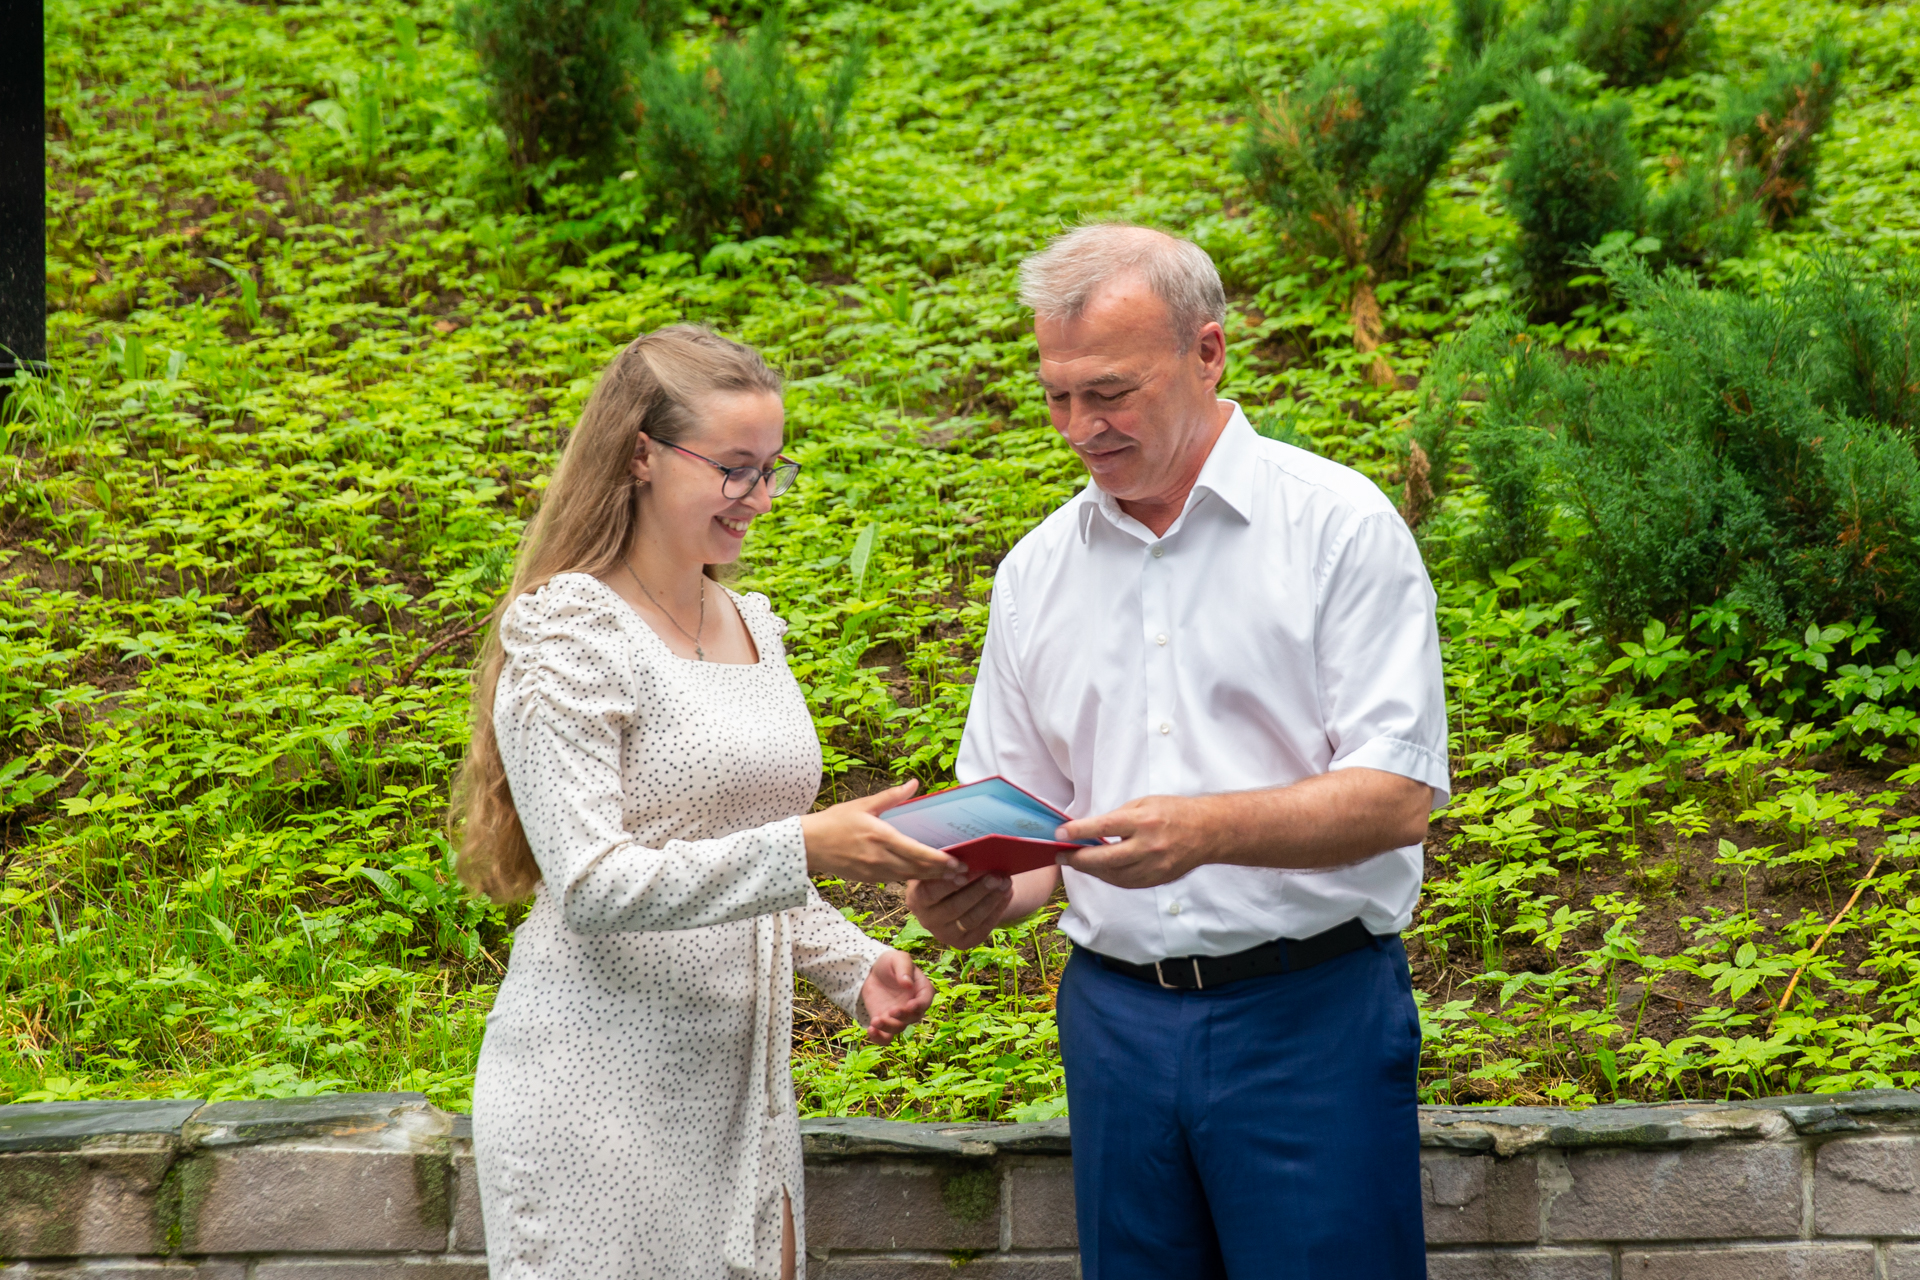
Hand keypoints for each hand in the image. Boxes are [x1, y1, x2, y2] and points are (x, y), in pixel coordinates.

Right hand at [801, 780, 968, 884]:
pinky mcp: (868, 879)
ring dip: (930, 879)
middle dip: (942, 873)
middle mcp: (880, 858)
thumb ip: (891, 797)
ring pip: (909, 878)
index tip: (958, 862)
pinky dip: (912, 878)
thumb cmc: (834, 822)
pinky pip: (896, 880)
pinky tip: (923, 875)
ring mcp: (874, 871)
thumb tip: (914, 784)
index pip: (918, 853)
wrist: (808, 846)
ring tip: (950, 877)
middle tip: (963, 872)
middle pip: (918, 870)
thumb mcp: (863, 805)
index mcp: (881, 837)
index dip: (940, 861)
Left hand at [860, 949, 933, 1044]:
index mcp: (921, 990)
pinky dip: (879, 1038)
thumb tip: (908, 984)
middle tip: (892, 1011)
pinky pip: (885, 1037)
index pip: (925, 1000)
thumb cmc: (890, 962)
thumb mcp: (898, 958)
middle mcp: (912, 1006)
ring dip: (888, 1027)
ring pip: (898, 1028)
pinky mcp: (885, 1022)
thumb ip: (904, 968)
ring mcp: (899, 1016)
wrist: (871, 970)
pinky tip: (870, 1030)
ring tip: (875, 1020)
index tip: (910, 1005)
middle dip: (903, 1017)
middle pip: (913, 1017)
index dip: (920, 1005)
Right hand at [904, 873, 1014, 949]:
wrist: (952, 895)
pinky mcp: (962, 942)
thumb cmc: (946, 873)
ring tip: (1006, 882)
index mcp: (916, 898)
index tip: (964, 867)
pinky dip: (997, 911)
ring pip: (971, 919)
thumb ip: (945, 862)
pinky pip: (982, 928)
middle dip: (978, 889)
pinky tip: (1007, 894)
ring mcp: (944, 934)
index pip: (930, 892)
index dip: (947, 881)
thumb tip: (969, 850)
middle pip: (954, 907)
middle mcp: (927, 920)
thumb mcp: (938, 866)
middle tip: (995, 875)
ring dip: (991, 900)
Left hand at [1055, 794, 1209, 888]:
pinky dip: (1108, 877)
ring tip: (1077, 863)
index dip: (1079, 831)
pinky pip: (1125, 883)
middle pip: (1105, 858)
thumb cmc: (1174, 813)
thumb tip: (1091, 831)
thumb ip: (1118, 818)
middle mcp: (1148, 846)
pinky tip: (1099, 870)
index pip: (1104, 828)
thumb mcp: (1144, 803)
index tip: (1060, 834)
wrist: (1207, 832)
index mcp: (1144, 821)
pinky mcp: (1156, 880)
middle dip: (1078, 859)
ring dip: (1091, 870)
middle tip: (1061, 856)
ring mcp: (1153, 867)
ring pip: (1113, 876)